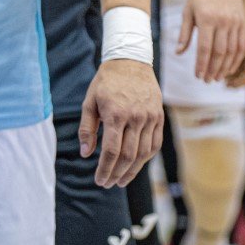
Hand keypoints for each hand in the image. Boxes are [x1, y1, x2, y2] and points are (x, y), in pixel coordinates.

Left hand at [80, 60, 162, 188]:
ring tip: (120, 180)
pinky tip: (136, 166)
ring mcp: (150, 117)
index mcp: (115, 114)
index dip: (105, 169)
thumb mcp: (89, 102)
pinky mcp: (159, 117)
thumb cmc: (106, 82)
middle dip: (117, 174)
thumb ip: (86, 128)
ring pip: (143, 153)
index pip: (112, 151)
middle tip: (108, 183)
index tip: (99, 180)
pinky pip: (155, 144)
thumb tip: (85, 153)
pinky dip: (145, 158)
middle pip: (128, 156)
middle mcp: (135, 117)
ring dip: (132, 171)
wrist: (130, 61)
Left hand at [179, 0, 244, 82]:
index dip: (202, 65)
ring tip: (217, 78)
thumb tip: (178, 53)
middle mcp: (222, 21)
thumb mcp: (188, 11)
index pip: (205, 48)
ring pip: (232, 51)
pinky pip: (241, 45)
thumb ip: (184, 34)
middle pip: (219, 52)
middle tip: (207, 81)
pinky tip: (229, 68)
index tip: (198, 76)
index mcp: (206, 18)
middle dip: (213, 70)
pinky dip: (236, 59)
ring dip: (225, 67)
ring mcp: (234, 22)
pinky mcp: (242, 22)